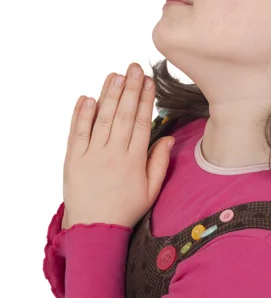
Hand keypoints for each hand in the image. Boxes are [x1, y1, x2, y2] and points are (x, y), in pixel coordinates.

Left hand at [62, 63, 174, 229]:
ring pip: (102, 119)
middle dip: (130, 89)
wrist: (95, 229)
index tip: (150, 81)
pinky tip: (88, 97)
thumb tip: (169, 137)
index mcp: (134, 161)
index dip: (146, 99)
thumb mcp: (151, 190)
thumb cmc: (125, 209)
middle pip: (124, 115)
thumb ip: (160, 162)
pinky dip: (81, 114)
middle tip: (134, 67)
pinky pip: (77, 132)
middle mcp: (113, 154)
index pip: (142, 122)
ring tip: (115, 75)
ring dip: (109, 95)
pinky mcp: (73, 159)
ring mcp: (92, 155)